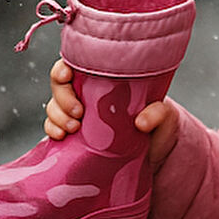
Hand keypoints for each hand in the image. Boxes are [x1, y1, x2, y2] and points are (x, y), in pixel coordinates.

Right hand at [44, 59, 180, 167]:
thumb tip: (141, 122)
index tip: (68, 75)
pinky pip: (53, 127)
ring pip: (54, 106)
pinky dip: (52, 130)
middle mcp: (88, 92)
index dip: (64, 67)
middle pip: (60, 85)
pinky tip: (61, 137)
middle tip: (78, 113)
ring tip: (74, 129)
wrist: (156, 154)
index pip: (76, 64)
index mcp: (105, 79)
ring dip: (57, 116)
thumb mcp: (166, 118)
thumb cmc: (159, 127)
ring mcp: (79, 113)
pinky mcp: (75, 134)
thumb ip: (159, 113)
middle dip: (62, 97)